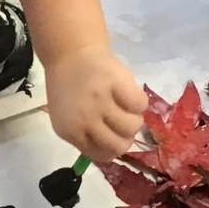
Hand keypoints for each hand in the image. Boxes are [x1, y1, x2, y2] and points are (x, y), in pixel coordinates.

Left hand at [44, 45, 144, 163]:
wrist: (70, 52)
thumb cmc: (70, 87)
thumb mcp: (68, 118)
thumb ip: (85, 136)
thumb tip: (111, 152)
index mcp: (69, 131)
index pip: (100, 155)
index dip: (112, 148)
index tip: (114, 136)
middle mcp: (84, 119)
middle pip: (119, 146)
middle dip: (126, 136)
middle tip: (123, 121)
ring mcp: (100, 101)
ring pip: (133, 127)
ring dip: (134, 118)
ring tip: (125, 105)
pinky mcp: (116, 83)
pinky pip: (140, 105)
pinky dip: (139, 101)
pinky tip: (128, 93)